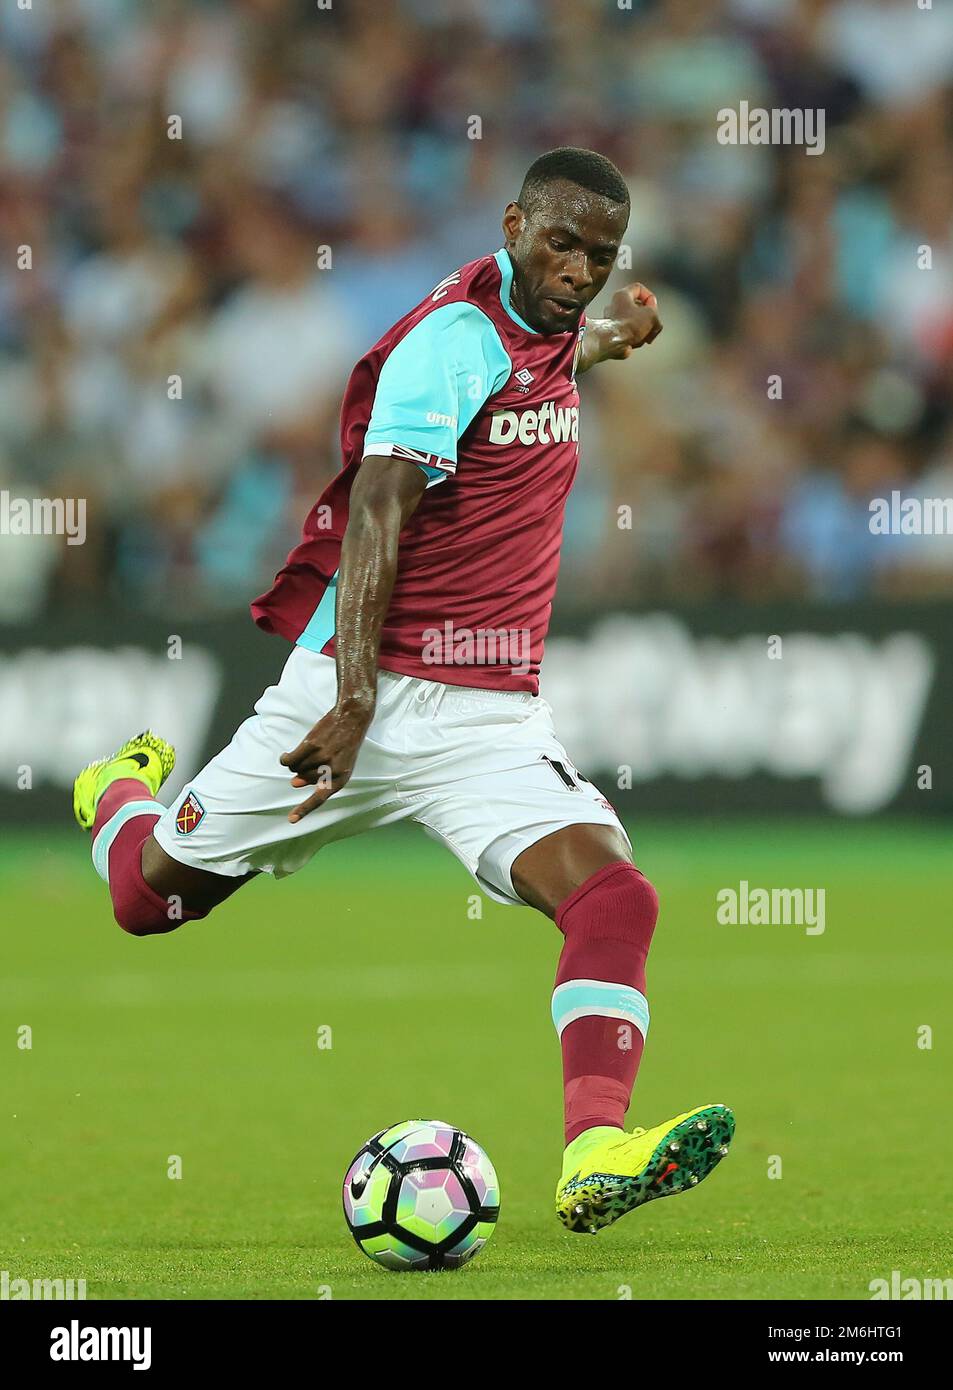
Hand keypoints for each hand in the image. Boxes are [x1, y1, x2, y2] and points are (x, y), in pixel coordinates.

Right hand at [280, 700, 373, 821]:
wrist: (352, 718)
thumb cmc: (346, 743)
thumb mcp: (340, 764)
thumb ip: (320, 777)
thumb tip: (295, 783)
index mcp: (341, 779)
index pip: (319, 798)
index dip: (304, 810)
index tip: (291, 820)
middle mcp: (331, 770)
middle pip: (303, 779)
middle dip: (301, 771)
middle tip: (312, 758)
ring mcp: (321, 758)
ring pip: (296, 769)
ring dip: (296, 762)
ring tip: (308, 752)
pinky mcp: (311, 745)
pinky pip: (290, 760)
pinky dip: (285, 759)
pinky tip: (286, 756)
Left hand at [605, 283, 661, 356]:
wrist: (613, 344)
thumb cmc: (626, 326)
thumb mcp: (652, 315)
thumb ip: (655, 313)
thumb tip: (655, 321)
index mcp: (622, 295)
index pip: (639, 288)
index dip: (650, 297)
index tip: (653, 307)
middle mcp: (613, 306)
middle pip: (637, 308)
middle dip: (647, 318)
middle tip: (652, 324)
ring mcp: (611, 321)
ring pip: (633, 323)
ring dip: (643, 330)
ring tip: (645, 337)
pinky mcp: (611, 334)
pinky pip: (627, 334)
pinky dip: (634, 339)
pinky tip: (637, 343)